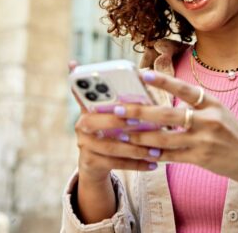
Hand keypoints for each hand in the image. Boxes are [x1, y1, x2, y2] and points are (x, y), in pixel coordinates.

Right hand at [69, 61, 159, 183]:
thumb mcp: (112, 113)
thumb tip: (146, 74)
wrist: (95, 163)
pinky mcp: (90, 162)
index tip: (107, 89)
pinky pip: (115, 164)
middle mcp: (81, 125)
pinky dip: (136, 164)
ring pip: (110, 146)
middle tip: (139, 122)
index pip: (82, 93)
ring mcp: (84, 145)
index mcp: (87, 107)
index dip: (89, 90)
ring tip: (156, 150)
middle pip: (94, 122)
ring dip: (135, 149)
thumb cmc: (111, 130)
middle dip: (117, 122)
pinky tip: (153, 164)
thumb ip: (123, 99)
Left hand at [115, 70, 237, 184]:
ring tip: (122, 133)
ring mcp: (204, 140)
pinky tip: (139, 151)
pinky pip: (171, 156)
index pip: (185, 89)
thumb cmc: (229, 132)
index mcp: (212, 103)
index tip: (144, 75)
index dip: (164, 82)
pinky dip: (154, 154)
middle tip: (117, 109)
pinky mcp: (200, 158)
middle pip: (168, 114)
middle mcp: (208, 120)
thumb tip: (161, 101)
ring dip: (141, 136)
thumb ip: (194, 105)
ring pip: (165, 138)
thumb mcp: (218, 111)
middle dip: (140, 112)